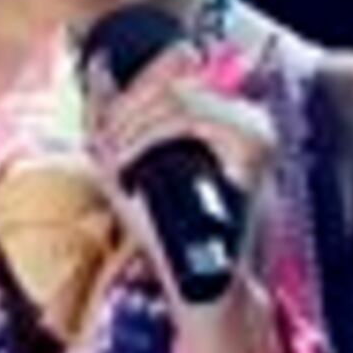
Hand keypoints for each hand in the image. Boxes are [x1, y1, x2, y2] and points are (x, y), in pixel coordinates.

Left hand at [86, 34, 276, 301]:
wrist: (201, 283)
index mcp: (229, 119)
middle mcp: (249, 119)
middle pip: (177, 82)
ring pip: (182, 98)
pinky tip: (129, 162)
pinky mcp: (252, 149)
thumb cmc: (168, 232)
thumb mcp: (134, 168)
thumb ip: (118, 122)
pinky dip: (150, 137)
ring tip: (117, 157)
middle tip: (105, 142)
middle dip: (128, 108)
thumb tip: (97, 69)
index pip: (180, 73)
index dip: (134, 84)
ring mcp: (255, 132)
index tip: (108, 117)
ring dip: (136, 124)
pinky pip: (192, 121)